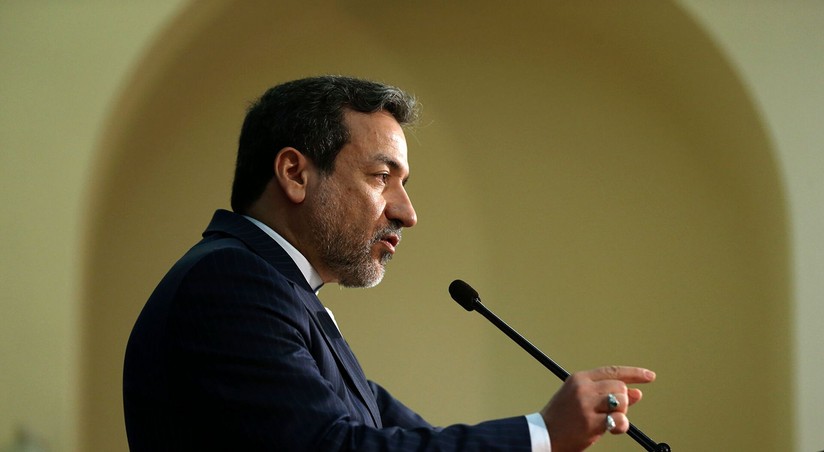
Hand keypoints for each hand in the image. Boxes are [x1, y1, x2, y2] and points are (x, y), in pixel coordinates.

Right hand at [540, 366, 655, 451]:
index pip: (612, 371)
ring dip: (621, 413)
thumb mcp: (583, 400)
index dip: (634, 373)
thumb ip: (608, 394)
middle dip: (622, 401)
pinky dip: (621, 425)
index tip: (650, 376)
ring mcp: (586, 404)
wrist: (543, 435)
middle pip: (620, 387)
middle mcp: (583, 388)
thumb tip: (637, 393)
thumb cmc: (563, 418)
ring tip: (607, 421)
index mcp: (579, 379)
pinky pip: (619, 420)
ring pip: (622, 401)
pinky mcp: (590, 422)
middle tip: (609, 413)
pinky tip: (611, 429)